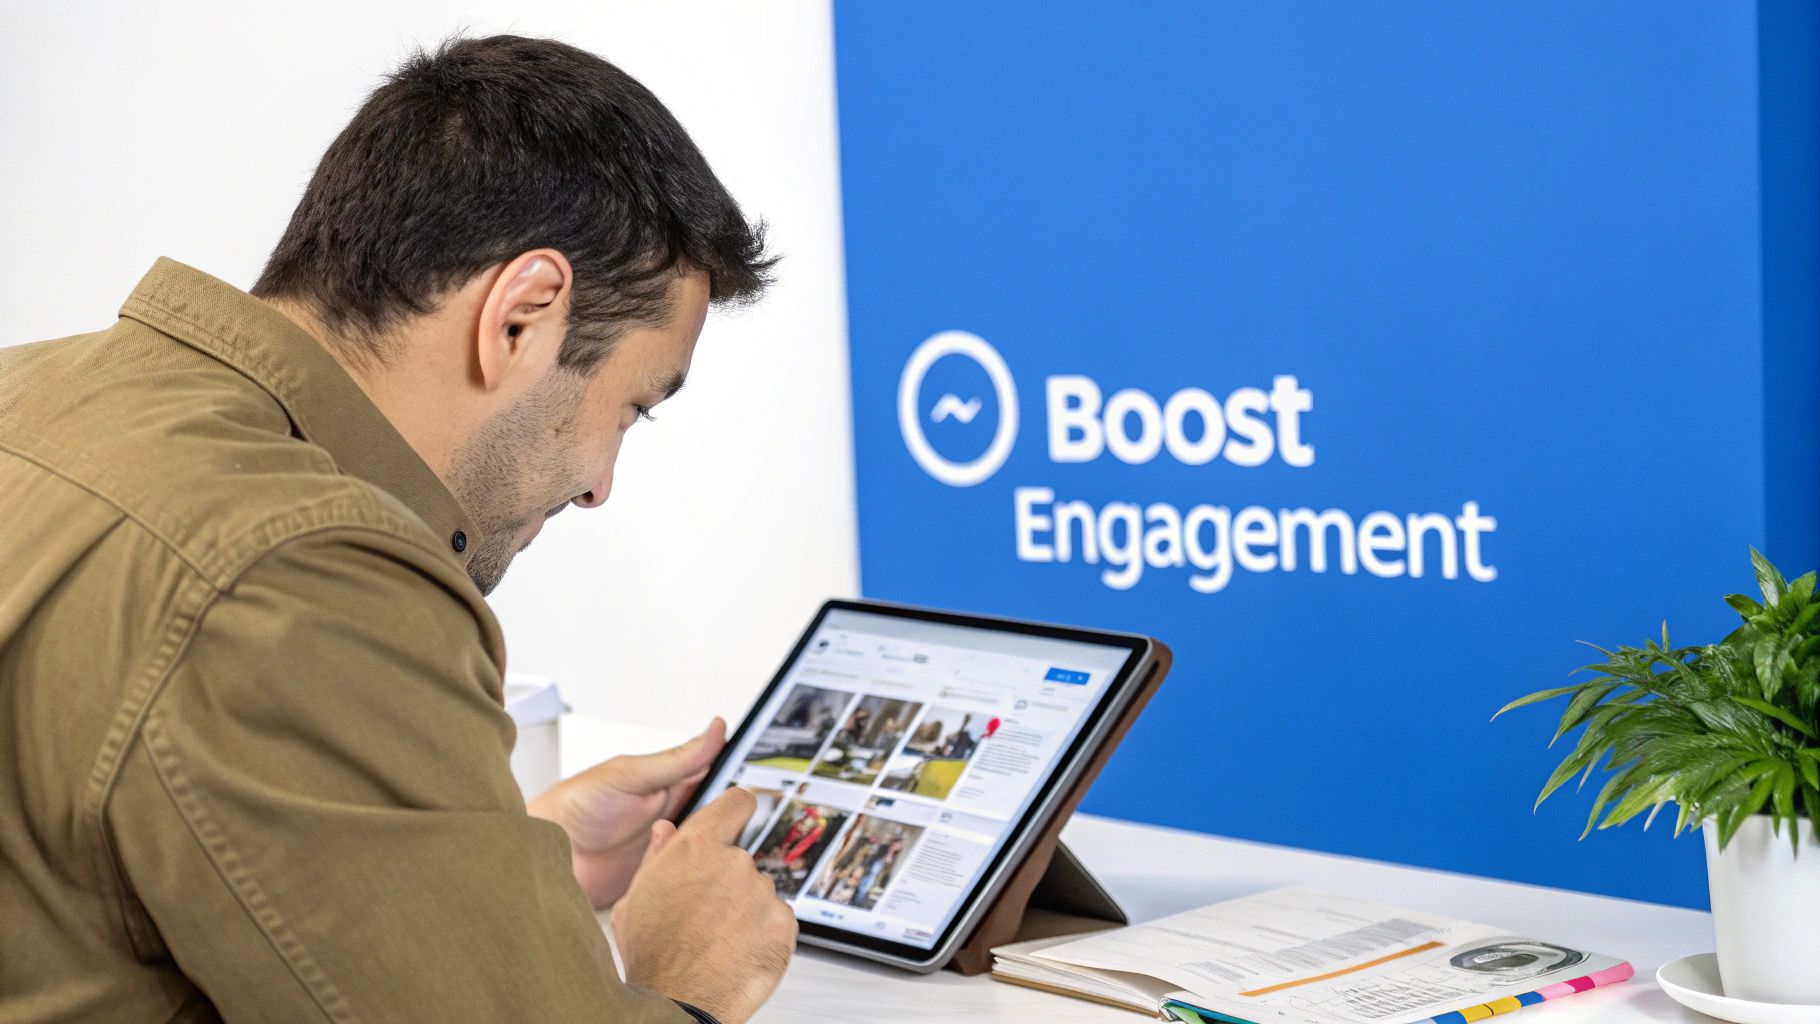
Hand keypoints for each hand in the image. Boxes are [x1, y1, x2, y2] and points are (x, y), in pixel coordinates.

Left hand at [526, 718, 724, 907]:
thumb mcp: (631, 775)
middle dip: (733, 823)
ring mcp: (670, 849)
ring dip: (713, 852)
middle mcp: (676, 817)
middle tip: (742, 825)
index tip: (765, 783)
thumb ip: (676, 759)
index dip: (742, 780)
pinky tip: (697, 877)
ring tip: (709, 851)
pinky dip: (695, 879)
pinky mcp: (661, 879)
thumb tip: (716, 729)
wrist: (546, 855)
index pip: (719, 778)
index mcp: (672, 785)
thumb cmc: (579, 806)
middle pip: (720, 819)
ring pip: (710, 851)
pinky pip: (689, 880)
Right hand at [611, 788, 796, 1023]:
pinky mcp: (784, 922)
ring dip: (745, 910)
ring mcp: (762, 892)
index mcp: (697, 846)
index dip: (737, 809)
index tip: (740, 816)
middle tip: (705, 913)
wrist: (677, 1002)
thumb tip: (666, 829)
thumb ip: (657, 856)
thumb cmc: (651, 955)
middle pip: (741, 859)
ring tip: (716, 940)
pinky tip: (737, 951)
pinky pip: (778, 919)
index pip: (737, 802)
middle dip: (728, 881)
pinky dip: (764, 933)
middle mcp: (735, 862)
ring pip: (759, 892)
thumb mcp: (635, 897)